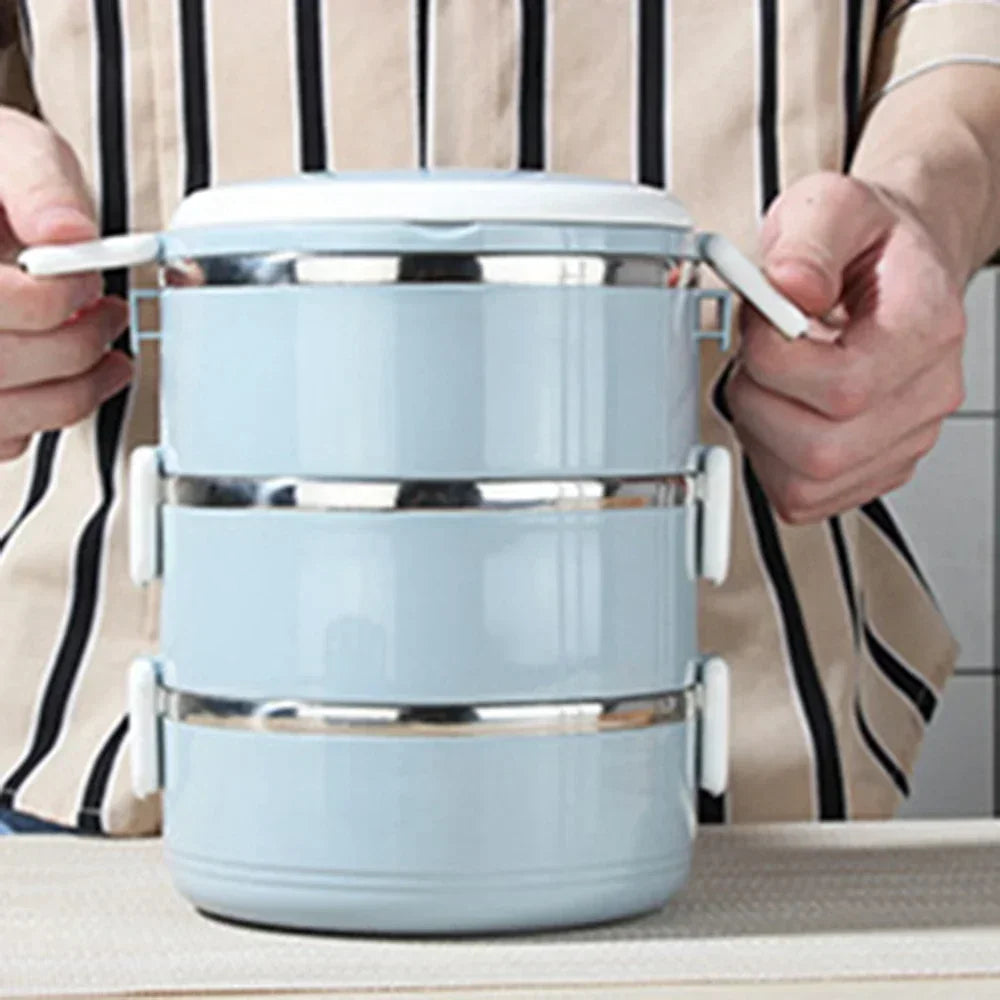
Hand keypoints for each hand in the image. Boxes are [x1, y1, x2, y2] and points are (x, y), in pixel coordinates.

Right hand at [0, 108, 131, 462]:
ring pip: (1, 414)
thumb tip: (70, 233)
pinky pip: (0, 440)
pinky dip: (43, 416)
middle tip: (109, 316)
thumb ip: (38, 181)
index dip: (53, 298)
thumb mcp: (11, 148)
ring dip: (73, 391)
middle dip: (73, 346)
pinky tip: (65, 380)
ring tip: (107, 357)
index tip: (86, 281)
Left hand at [726, 172, 965, 524]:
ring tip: (769, 382)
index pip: (847, 386)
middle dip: (760, 402)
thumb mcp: (831, 207)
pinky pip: (802, 498)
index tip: (761, 322)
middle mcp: (925, 396)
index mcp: (925, 328)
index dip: (777, 362)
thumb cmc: (867, 244)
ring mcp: (902, 440)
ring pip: (807, 484)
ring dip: (760, 434)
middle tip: (756, 356)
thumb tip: (788, 287)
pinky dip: (770, 461)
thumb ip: (808, 240)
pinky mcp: (872, 467)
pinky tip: (779, 413)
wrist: (894, 264)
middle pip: (822, 450)